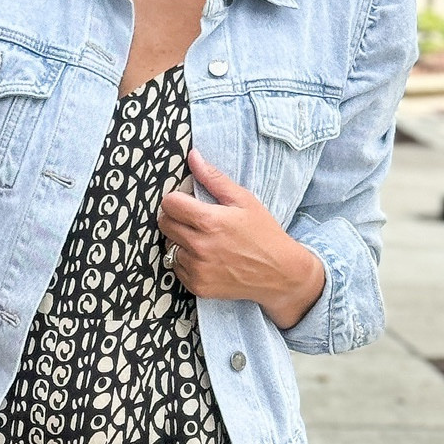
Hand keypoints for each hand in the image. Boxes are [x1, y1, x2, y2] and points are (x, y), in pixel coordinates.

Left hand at [159, 149, 325, 329]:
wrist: (279, 273)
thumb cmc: (263, 233)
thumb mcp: (244, 200)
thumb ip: (214, 178)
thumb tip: (192, 156)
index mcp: (209, 221)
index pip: (169, 203)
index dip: (176, 199)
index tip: (188, 202)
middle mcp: (199, 246)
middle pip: (164, 224)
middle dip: (175, 218)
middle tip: (194, 220)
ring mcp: (197, 269)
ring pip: (169, 246)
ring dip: (180, 240)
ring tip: (203, 240)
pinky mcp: (197, 286)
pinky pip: (176, 267)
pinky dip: (186, 261)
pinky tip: (206, 257)